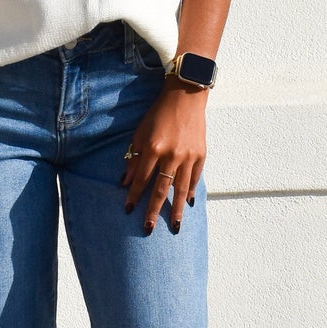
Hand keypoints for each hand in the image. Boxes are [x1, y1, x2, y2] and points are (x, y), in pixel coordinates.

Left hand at [122, 84, 206, 233]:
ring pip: (181, 189)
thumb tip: (125, 182)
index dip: (134, 196)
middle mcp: (171, 155)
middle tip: (148, 229)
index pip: (141, 179)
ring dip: (177, 210)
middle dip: (153, 211)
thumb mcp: (140, 133)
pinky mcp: (201, 155)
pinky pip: (194, 179)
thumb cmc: (158, 115)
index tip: (128, 210)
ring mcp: (188, 156)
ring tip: (175, 226)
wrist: (185, 98)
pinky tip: (187, 204)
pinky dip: (190, 192)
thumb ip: (134, 158)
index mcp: (153, 149)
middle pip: (160, 190)